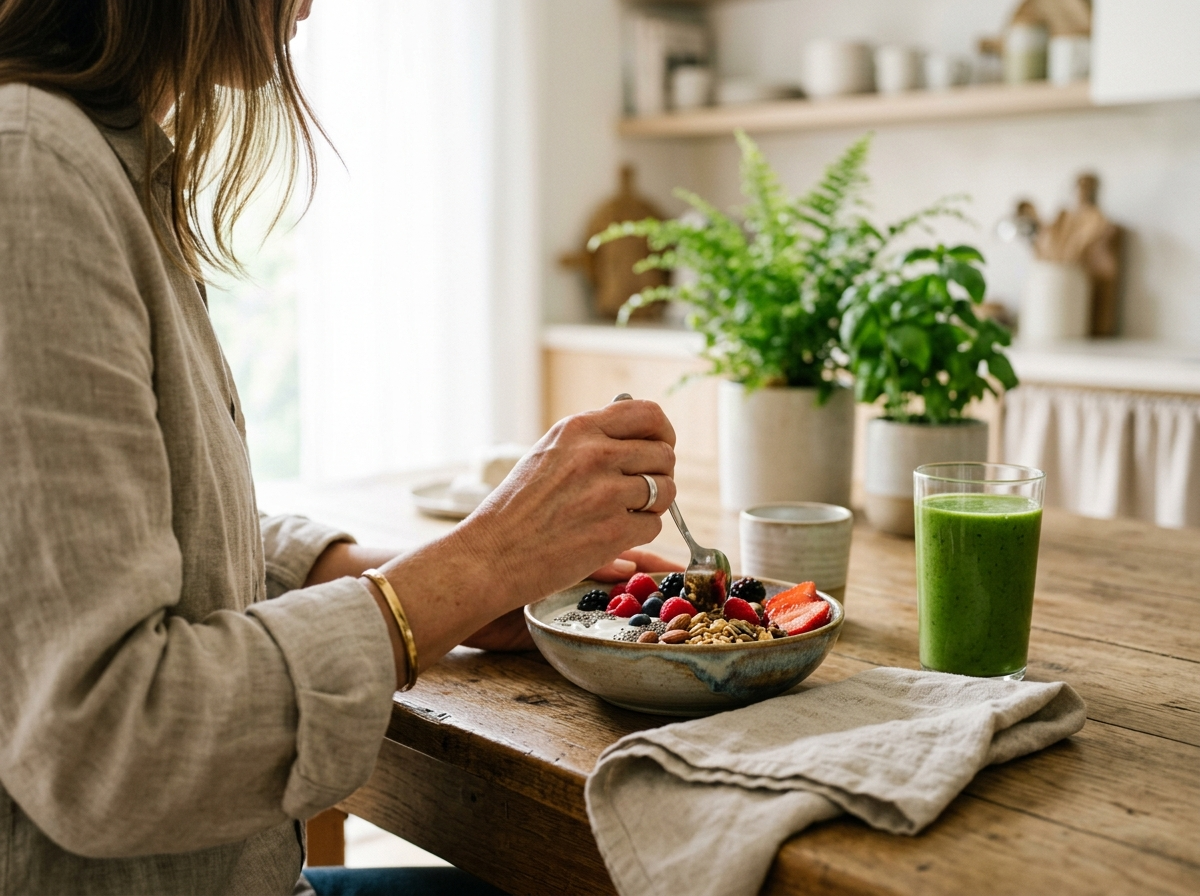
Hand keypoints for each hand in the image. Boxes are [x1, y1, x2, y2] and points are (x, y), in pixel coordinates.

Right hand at [368, 399, 676, 682]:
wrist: (490, 554)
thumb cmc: (515, 508)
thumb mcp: (547, 454)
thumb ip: (590, 440)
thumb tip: (641, 435)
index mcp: (578, 428)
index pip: (648, 414)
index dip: (664, 432)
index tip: (662, 446)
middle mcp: (595, 454)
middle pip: (664, 454)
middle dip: (659, 474)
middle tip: (641, 491)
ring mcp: (606, 492)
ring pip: (666, 490)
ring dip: (653, 506)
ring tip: (624, 514)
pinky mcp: (613, 530)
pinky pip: (653, 525)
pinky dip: (639, 534)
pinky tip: (612, 535)